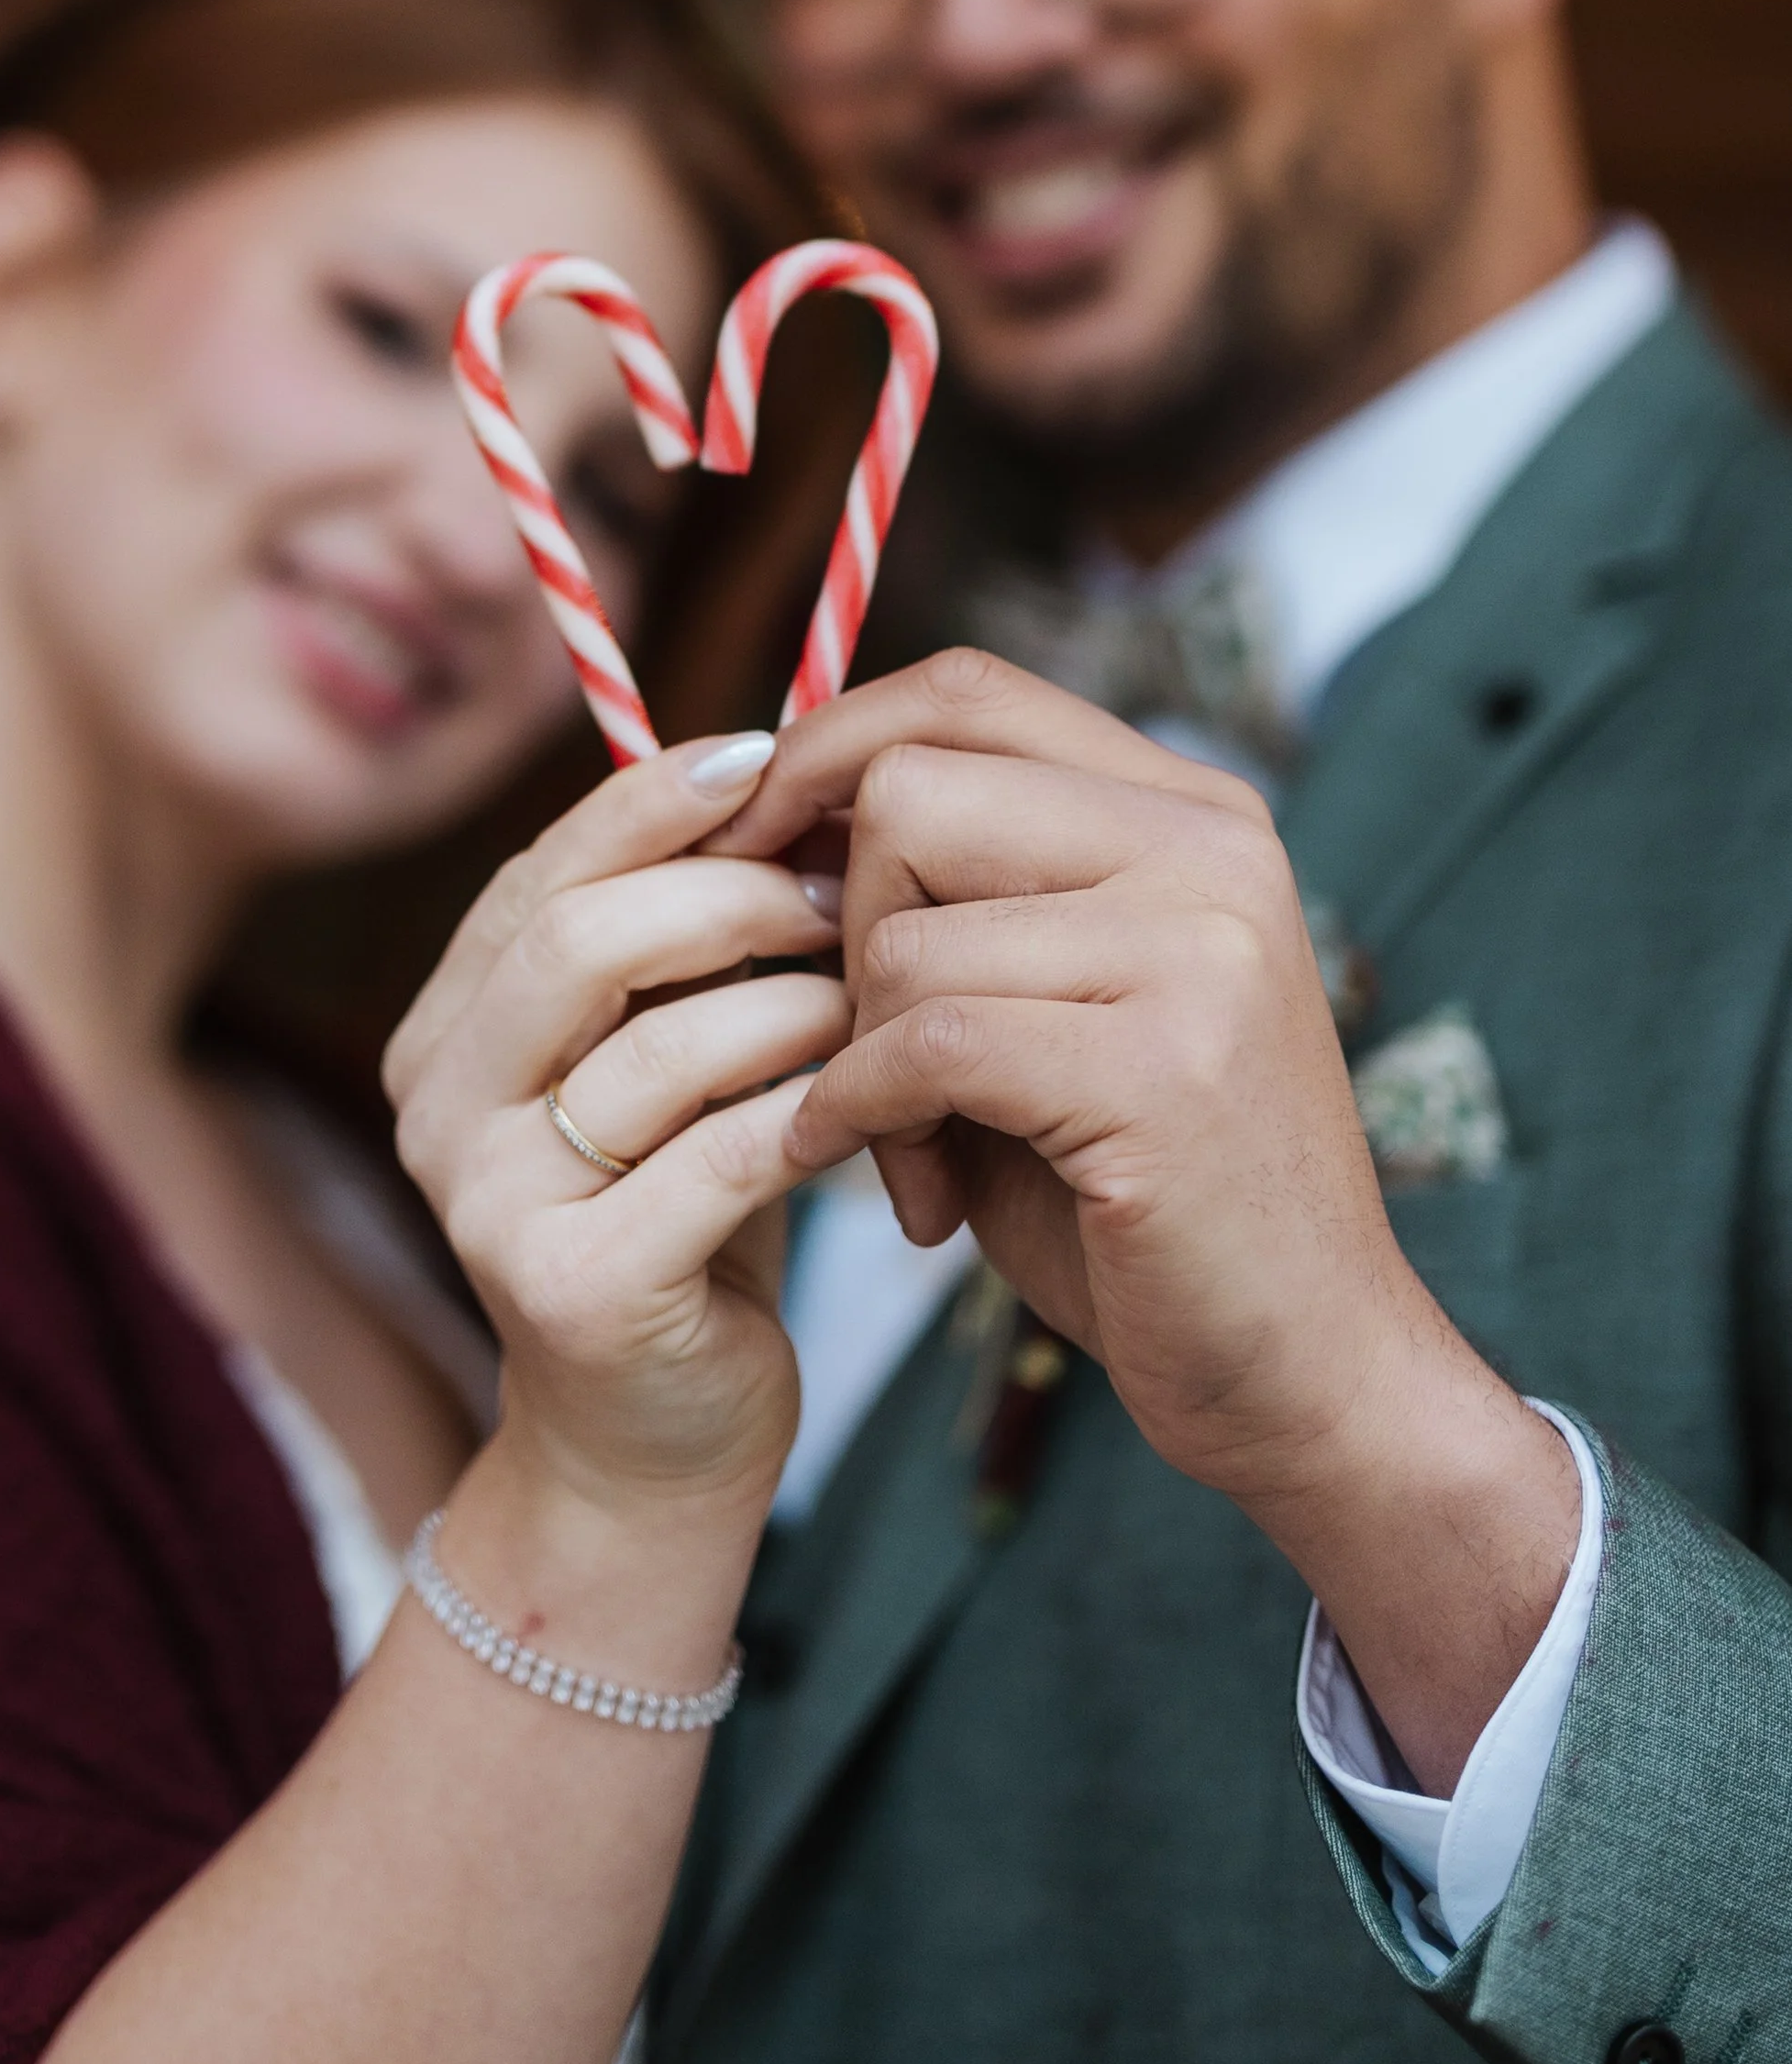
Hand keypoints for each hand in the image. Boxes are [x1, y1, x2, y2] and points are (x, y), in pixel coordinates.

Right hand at [386, 733, 849, 1522]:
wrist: (651, 1448)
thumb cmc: (681, 1220)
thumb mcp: (659, 1062)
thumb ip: (672, 939)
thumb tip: (768, 759)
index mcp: (445, 1026)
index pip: (542, 870)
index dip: (658, 802)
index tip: (777, 755)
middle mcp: (434, 1104)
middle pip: (581, 937)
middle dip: (735, 893)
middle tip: (847, 891)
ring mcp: (487, 1203)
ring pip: (662, 1046)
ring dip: (798, 1004)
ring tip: (882, 996)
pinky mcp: (570, 1290)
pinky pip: (719, 1160)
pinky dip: (813, 1113)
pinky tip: (874, 1102)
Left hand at [719, 652, 1581, 1787]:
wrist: (1312, 1374)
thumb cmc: (1147, 1197)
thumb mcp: (1057, 1004)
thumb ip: (958, 896)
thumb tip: (764, 804)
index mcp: (1192, 813)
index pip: (965, 689)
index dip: (828, 747)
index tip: (749, 847)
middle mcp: (1209, 850)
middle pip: (908, 789)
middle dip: (835, 925)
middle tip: (856, 1052)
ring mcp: (1200, 949)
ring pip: (905, 930)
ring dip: (860, 1057)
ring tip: (915, 1155)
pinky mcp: (1162, 1069)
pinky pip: (927, 1041)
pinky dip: (868, 1115)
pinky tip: (904, 1192)